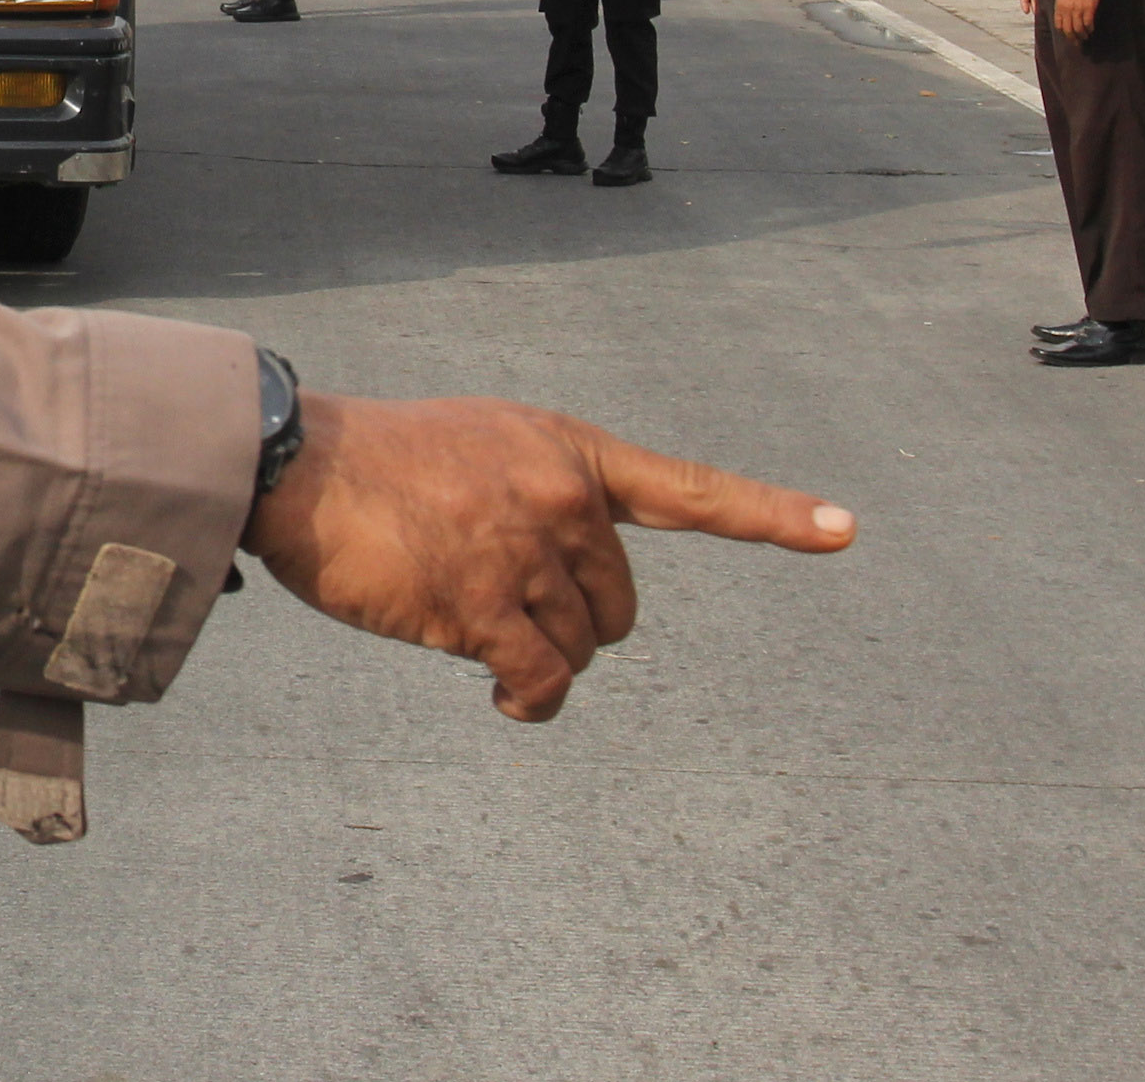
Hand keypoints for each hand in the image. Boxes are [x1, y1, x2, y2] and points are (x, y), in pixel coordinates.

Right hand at [245, 394, 854, 720]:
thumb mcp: (485, 444)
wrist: (298, 461)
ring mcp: (523, 549)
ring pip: (577, 650)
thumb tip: (567, 597)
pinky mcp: (479, 603)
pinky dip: (526, 699)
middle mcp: (561, 497)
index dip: (774, 516)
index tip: (847, 530)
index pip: (690, 490)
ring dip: (535, 658)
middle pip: (618, 609)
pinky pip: (538, 681)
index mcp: (569, 452)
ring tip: (474, 629)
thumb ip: (544, 495)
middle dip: (573, 622)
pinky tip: (497, 690)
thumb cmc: (380, 461)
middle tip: (504, 603)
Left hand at [1051, 0, 1100, 39]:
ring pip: (1078, 28)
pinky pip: (1088, 23)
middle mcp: (1067, 10)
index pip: (1059, 25)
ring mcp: (1078, 10)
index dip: (1063, 32)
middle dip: (1072, 38)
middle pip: (1068, 29)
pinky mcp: (1089, 8)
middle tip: (1076, 43)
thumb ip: (1061, 5)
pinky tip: (1091, 30)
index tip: (1067, 36)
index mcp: (1059, 7)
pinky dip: (1089, 28)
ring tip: (1084, 38)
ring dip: (1082, 35)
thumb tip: (1061, 14)